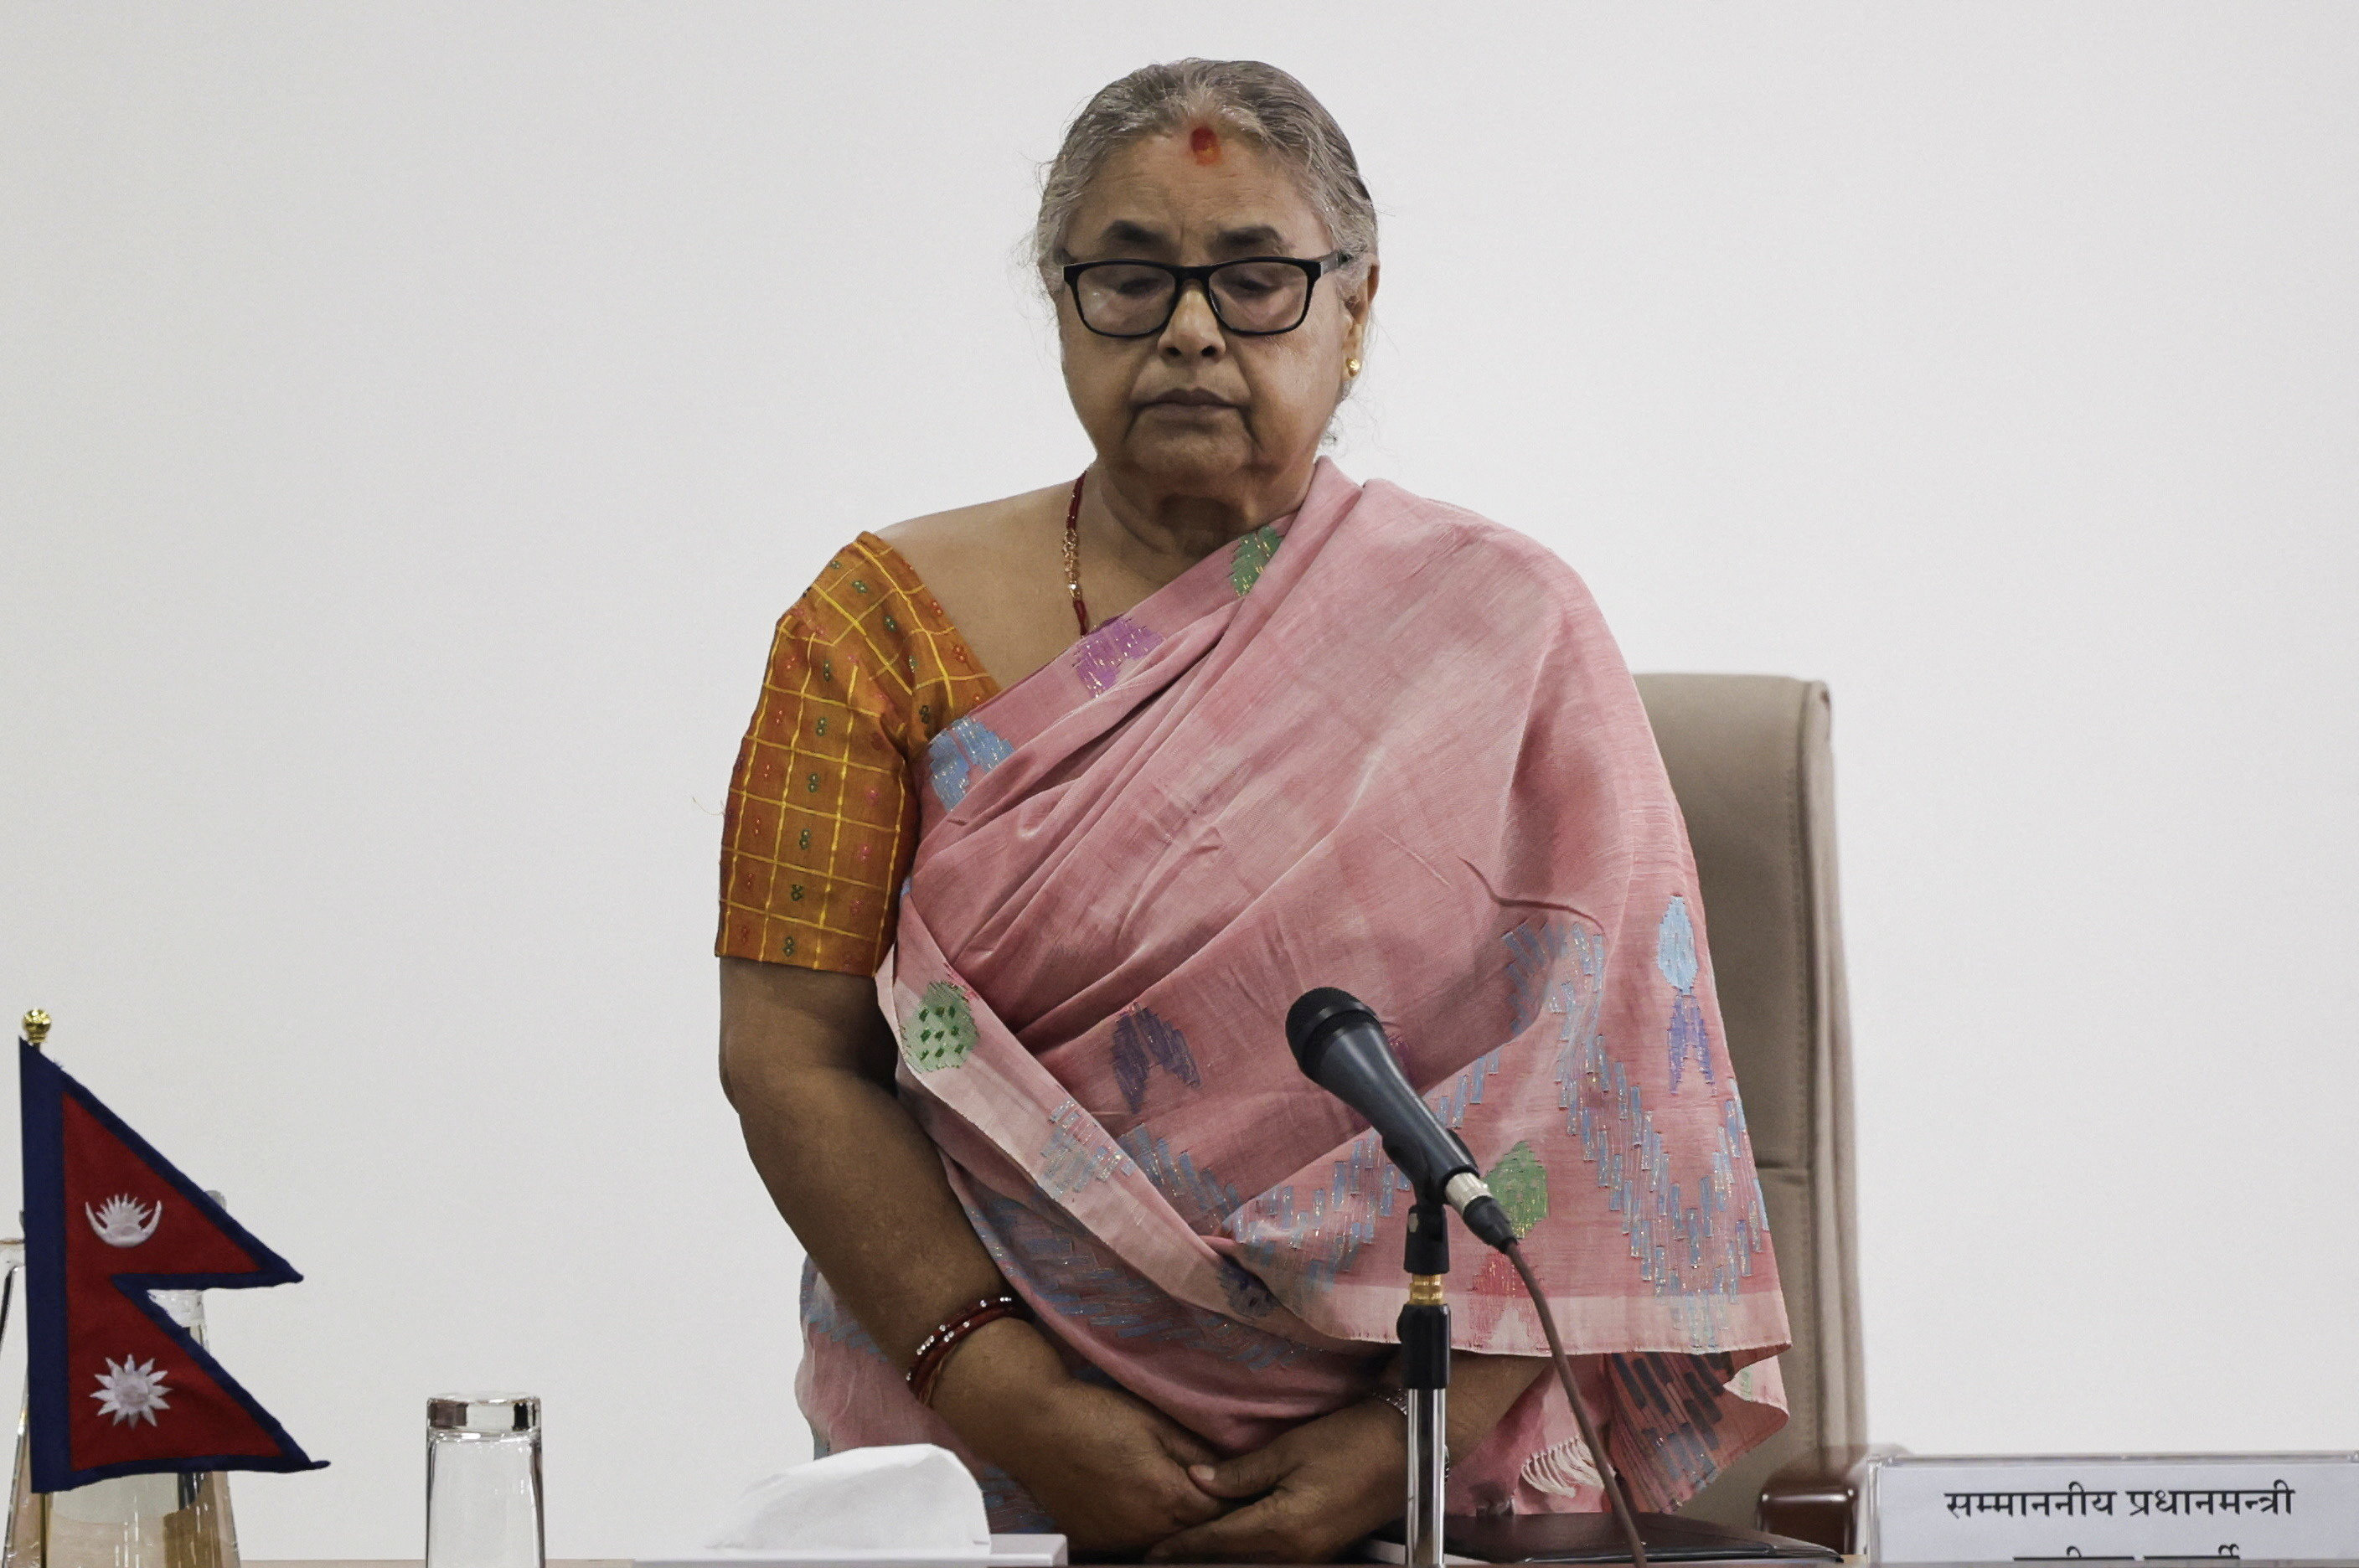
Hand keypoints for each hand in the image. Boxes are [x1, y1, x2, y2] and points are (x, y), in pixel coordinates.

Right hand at [932, 1319, 1226, 1556]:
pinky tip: (1143, 1507)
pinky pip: (1132, 1543)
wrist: (1033, 1426)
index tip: (1250, 1490)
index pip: (1222, 1514)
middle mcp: (1144, 1528)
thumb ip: (1197, 1451)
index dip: (1238, 1501)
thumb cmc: (1095, 1415)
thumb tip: (1231, 1469)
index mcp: (1166, 1495)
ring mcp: (1117, 1540)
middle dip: (1211, 1518)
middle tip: (1220, 1497)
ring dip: (1178, 1526)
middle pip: (1195, 1535)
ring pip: (1165, 1543)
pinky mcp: (1094, 1542)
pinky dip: (1146, 1531)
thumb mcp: (1155, 1421)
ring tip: (1179, 1499)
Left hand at [1145, 1397, 1406, 1563]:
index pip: (1219, 1542)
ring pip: (1255, 1563)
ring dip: (1224, 1557)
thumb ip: (1241, 1473)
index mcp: (1282, 1527)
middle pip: (1234, 1561)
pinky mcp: (1324, 1548)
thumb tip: (1197, 1480)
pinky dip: (1249, 1552)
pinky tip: (1235, 1541)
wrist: (1403, 1446)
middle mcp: (1296, 1552)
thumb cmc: (1348, 1442)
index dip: (1183, 1547)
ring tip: (1192, 1550)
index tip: (1153, 1551)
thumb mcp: (1289, 1450)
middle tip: (1164, 1554)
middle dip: (1199, 1558)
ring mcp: (1313, 1554)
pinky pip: (1275, 1558)